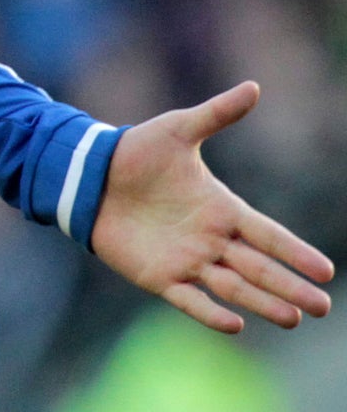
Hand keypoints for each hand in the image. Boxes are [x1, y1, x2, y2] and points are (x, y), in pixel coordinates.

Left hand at [92, 82, 333, 333]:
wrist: (87, 175)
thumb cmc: (135, 152)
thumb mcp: (178, 129)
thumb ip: (216, 115)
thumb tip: (254, 86)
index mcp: (222, 208)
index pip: (268, 235)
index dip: (295, 252)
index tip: (326, 271)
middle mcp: (210, 239)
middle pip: (258, 268)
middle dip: (289, 287)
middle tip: (321, 307)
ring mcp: (186, 259)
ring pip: (232, 287)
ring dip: (261, 302)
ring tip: (291, 318)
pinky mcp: (157, 275)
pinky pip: (189, 298)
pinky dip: (210, 312)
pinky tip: (235, 324)